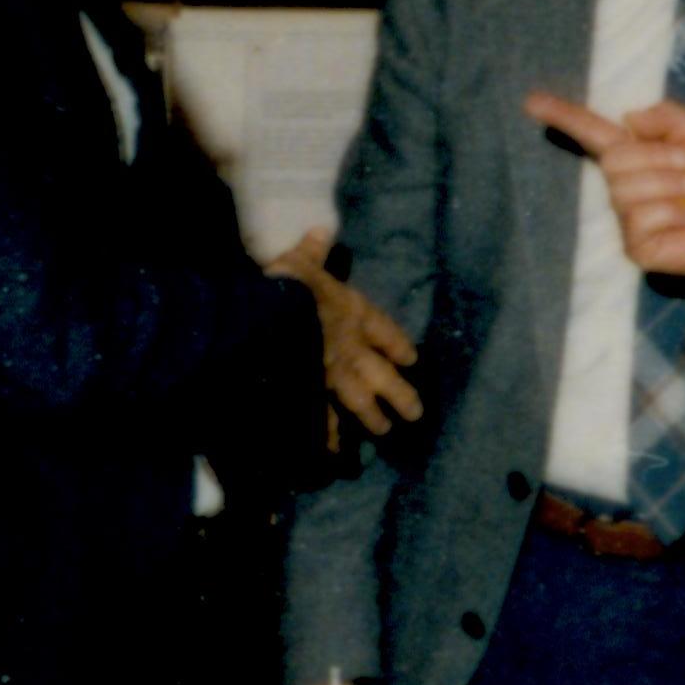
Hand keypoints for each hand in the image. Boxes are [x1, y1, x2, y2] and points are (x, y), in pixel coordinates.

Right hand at [267, 227, 421, 440]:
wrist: (269, 317)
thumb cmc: (286, 285)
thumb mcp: (298, 262)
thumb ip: (311, 251)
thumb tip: (322, 231)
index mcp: (353, 312)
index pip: (384, 330)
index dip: (397, 344)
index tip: (411, 359)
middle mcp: (350, 346)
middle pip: (382, 374)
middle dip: (399, 393)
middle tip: (416, 413)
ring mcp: (333, 373)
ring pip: (360, 399)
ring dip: (372, 416)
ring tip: (384, 431)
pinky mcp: (313, 392)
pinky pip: (324, 417)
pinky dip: (328, 436)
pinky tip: (334, 453)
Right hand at [523, 93, 684, 277]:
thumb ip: (666, 117)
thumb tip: (627, 119)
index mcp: (637, 156)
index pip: (593, 134)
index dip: (564, 117)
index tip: (532, 101)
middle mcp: (624, 187)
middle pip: (615, 159)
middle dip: (659, 159)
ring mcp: (627, 219)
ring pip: (628, 189)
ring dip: (672, 186)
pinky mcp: (636, 247)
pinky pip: (641, 219)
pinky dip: (675, 215)